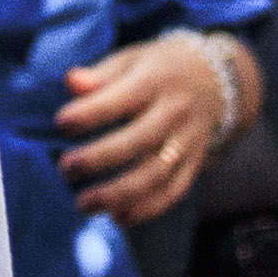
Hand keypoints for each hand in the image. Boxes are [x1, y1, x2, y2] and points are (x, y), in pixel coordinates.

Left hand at [54, 32, 242, 223]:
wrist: (216, 80)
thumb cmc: (159, 69)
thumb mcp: (132, 60)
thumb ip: (100, 75)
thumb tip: (70, 82)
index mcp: (155, 80)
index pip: (121, 98)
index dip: (91, 113)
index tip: (61, 123)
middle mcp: (174, 112)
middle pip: (139, 140)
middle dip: (100, 158)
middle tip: (65, 168)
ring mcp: (187, 141)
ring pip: (157, 174)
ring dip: (119, 194)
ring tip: (83, 204)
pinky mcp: (194, 164)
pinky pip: (173, 192)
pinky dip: (146, 209)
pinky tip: (117, 217)